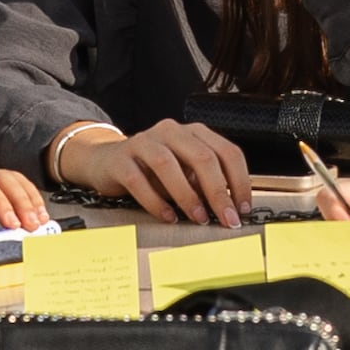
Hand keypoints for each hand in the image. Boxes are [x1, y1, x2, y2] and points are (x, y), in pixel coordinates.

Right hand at [65, 118, 255, 224]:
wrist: (106, 161)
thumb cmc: (151, 169)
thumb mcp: (184, 172)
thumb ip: (204, 183)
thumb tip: (229, 207)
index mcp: (193, 132)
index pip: (227, 151)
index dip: (239, 181)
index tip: (243, 208)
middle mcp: (171, 131)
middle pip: (202, 157)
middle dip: (218, 192)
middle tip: (226, 218)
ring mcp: (144, 142)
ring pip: (168, 164)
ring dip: (188, 195)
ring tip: (198, 218)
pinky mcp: (121, 159)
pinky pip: (139, 180)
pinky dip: (155, 202)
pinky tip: (167, 216)